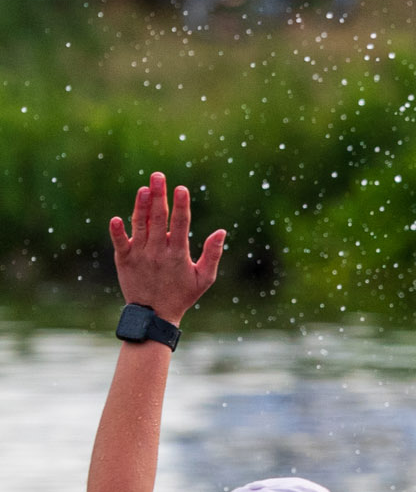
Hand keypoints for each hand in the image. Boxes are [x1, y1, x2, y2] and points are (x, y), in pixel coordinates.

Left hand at [108, 172, 224, 324]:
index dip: (181, 206)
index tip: (181, 189)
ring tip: (144, 188)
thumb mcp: (204, 278)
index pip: (180, 225)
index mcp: (178, 254)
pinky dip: (117, 231)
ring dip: (141, 206)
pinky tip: (116, 218)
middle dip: (159, 196)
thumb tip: (222, 231)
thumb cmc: (182, 294)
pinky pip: (119, 242)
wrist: (154, 315)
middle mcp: (158, 252)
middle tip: (158, 176)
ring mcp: (139, 255)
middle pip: (158, 219)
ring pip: (140, 225)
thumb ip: (212, 254)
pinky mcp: (124, 259)